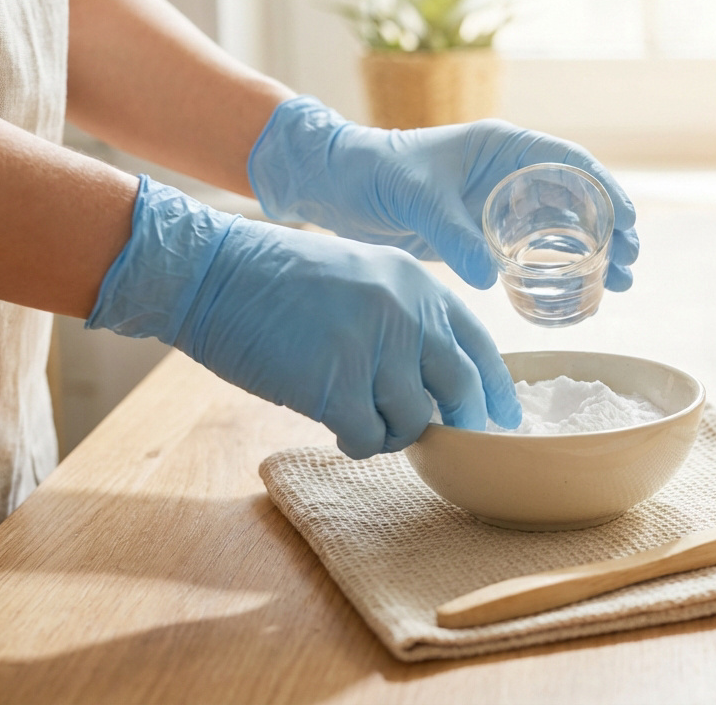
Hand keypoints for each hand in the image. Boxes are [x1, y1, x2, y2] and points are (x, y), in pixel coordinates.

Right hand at [87, 176, 522, 458]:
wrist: (212, 273)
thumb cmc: (279, 281)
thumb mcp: (362, 277)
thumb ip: (406, 319)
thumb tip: (437, 383)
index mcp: (417, 284)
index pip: (478, 344)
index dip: (496, 388)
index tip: (504, 420)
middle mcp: (405, 312)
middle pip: (459, 387)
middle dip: (458, 423)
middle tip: (444, 442)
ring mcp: (373, 347)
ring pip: (414, 420)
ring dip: (393, 433)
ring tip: (364, 422)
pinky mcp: (336, 383)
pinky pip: (370, 437)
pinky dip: (359, 443)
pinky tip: (339, 430)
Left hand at [246, 95, 638, 290]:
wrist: (337, 186)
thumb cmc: (375, 173)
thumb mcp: (418, 200)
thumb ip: (455, 236)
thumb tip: (489, 278)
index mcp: (501, 147)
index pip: (569, 162)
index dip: (605, 189)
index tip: (629, 221)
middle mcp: (507, 173)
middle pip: (576, 199)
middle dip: (611, 229)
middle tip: (632, 265)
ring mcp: (497, 205)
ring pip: (560, 228)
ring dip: (592, 254)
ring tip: (620, 285)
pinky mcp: (483, 233)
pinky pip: (531, 251)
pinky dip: (557, 270)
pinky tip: (576, 295)